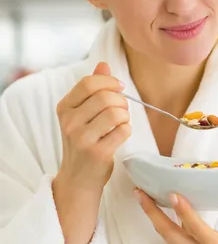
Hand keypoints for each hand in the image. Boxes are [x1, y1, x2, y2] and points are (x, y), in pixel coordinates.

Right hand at [56, 62, 130, 190]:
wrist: (78, 178)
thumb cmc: (84, 141)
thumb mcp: (82, 114)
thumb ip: (92, 88)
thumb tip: (103, 64)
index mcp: (65, 108)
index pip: (88, 82)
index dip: (109, 81)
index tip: (119, 88)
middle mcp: (70, 122)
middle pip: (105, 97)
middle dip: (121, 100)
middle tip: (122, 110)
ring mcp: (82, 139)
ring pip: (116, 113)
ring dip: (125, 116)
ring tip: (121, 122)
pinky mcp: (97, 153)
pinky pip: (123, 130)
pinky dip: (127, 130)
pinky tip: (120, 135)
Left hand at [135, 189, 217, 243]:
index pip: (194, 227)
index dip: (183, 210)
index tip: (172, 193)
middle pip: (167, 231)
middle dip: (151, 211)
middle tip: (138, 192)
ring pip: (165, 236)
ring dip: (152, 217)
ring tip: (143, 197)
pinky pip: (169, 241)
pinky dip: (161, 226)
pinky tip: (158, 214)